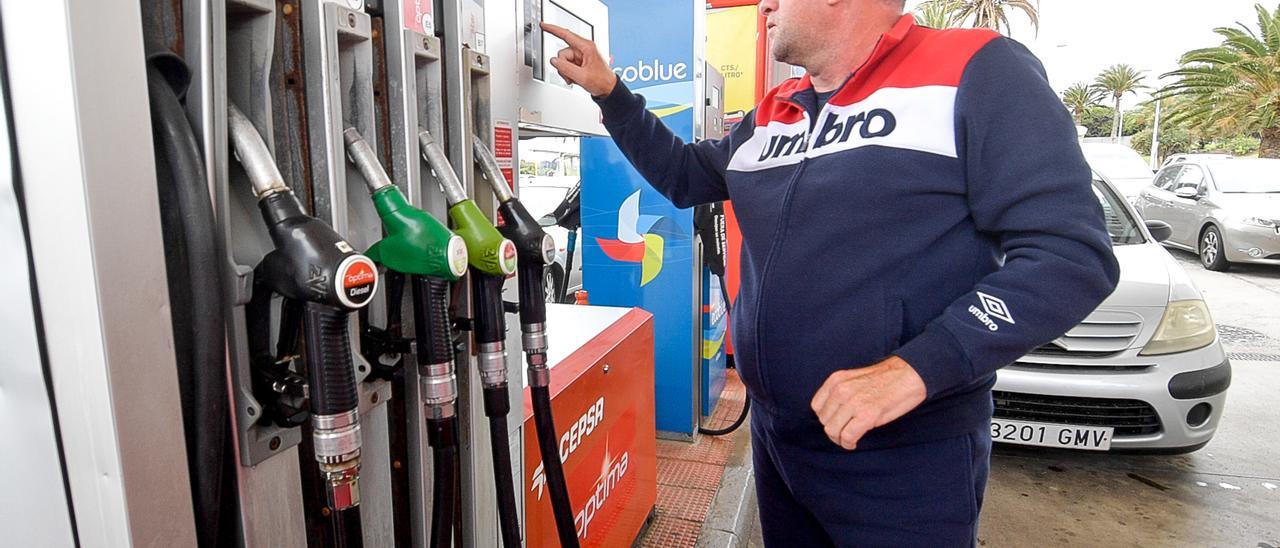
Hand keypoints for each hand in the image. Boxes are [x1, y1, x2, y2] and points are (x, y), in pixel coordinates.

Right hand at [540, 22, 617, 97]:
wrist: (607, 88)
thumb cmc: (601, 81)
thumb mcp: (582, 76)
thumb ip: (565, 68)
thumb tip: (554, 61)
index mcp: (587, 47)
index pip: (566, 35)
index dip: (553, 29)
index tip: (543, 25)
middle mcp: (583, 49)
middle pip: (562, 53)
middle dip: (564, 67)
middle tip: (571, 76)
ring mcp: (580, 56)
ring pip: (563, 61)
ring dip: (566, 71)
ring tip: (575, 78)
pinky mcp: (579, 62)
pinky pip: (566, 65)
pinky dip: (568, 73)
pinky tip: (575, 78)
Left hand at [810, 356, 927, 449]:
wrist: (909, 375)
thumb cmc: (886, 379)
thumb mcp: (854, 380)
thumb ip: (841, 393)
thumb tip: (833, 413)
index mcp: (836, 380)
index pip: (817, 406)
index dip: (826, 418)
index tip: (837, 422)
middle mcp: (841, 390)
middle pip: (824, 421)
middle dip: (833, 430)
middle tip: (845, 433)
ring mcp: (853, 403)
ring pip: (832, 431)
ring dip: (840, 439)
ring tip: (849, 439)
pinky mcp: (866, 415)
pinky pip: (847, 436)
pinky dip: (849, 444)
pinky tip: (854, 443)